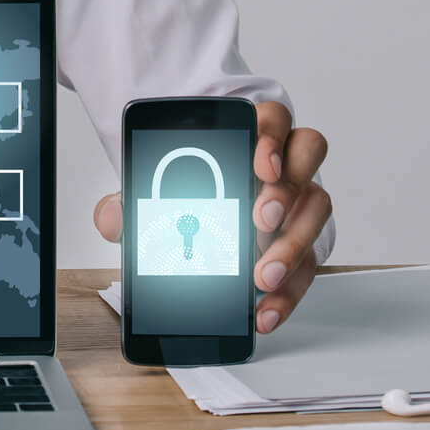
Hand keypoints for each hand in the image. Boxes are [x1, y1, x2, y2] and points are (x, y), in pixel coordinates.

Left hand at [91, 100, 332, 334]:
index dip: (272, 137)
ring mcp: (298, 204)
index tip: (259, 164)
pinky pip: (309, 265)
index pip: (274, 118)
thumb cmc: (187, 197)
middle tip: (261, 219)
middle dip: (287, 190)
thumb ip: (130, 202)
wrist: (200, 227)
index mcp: (249, 137)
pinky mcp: (301, 246)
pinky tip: (264, 310)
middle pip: (307, 158)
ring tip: (262, 274)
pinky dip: (289, 292)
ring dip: (292, 245)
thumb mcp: (153, 194)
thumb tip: (113, 218)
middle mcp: (284, 164)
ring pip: (317, 210)